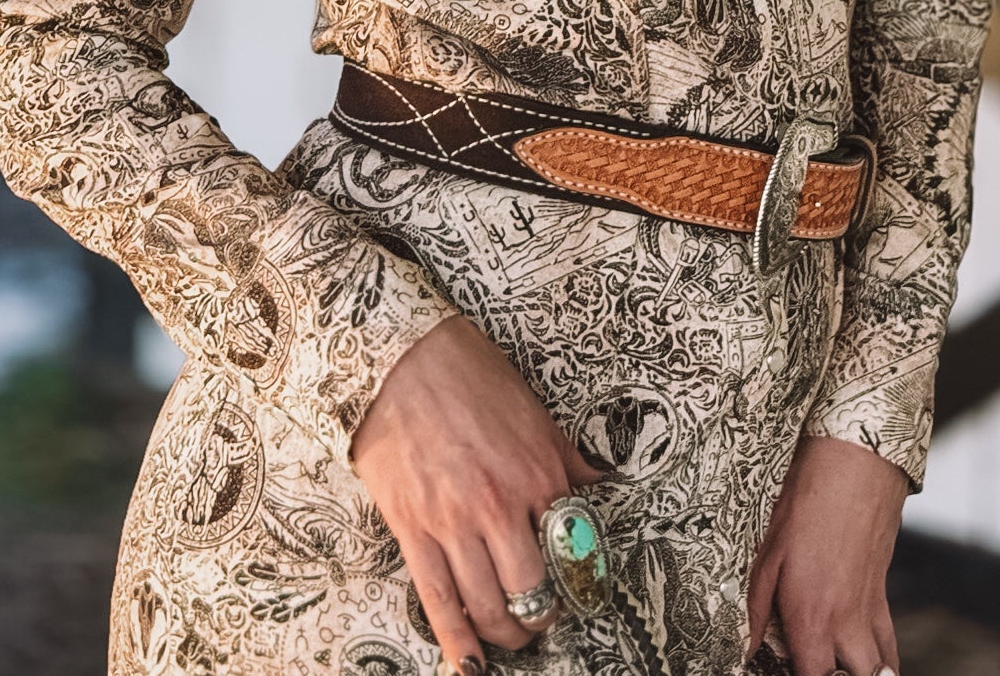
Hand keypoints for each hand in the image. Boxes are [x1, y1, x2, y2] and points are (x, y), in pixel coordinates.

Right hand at [350, 314, 603, 675]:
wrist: (401, 354)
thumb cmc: (467, 372)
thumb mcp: (532, 408)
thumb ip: (565, 456)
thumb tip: (598, 485)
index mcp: (538, 474)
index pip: (573, 553)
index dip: (579, 584)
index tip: (576, 593)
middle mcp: (501, 505)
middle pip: (532, 593)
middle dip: (542, 619)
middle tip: (542, 621)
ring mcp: (454, 521)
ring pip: (487, 606)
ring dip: (505, 635)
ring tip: (509, 636)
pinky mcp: (412, 527)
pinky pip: (437, 600)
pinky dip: (456, 641)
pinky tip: (468, 664)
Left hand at [747, 434, 907, 675]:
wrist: (855, 470)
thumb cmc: (806, 506)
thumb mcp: (767, 555)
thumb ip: (757, 609)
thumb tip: (744, 647)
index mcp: (812, 620)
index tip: (786, 670)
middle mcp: (845, 626)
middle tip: (817, 665)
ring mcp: (869, 613)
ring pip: (881, 671)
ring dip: (863, 675)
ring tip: (841, 667)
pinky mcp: (882, 597)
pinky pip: (891, 646)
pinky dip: (883, 661)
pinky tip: (867, 661)